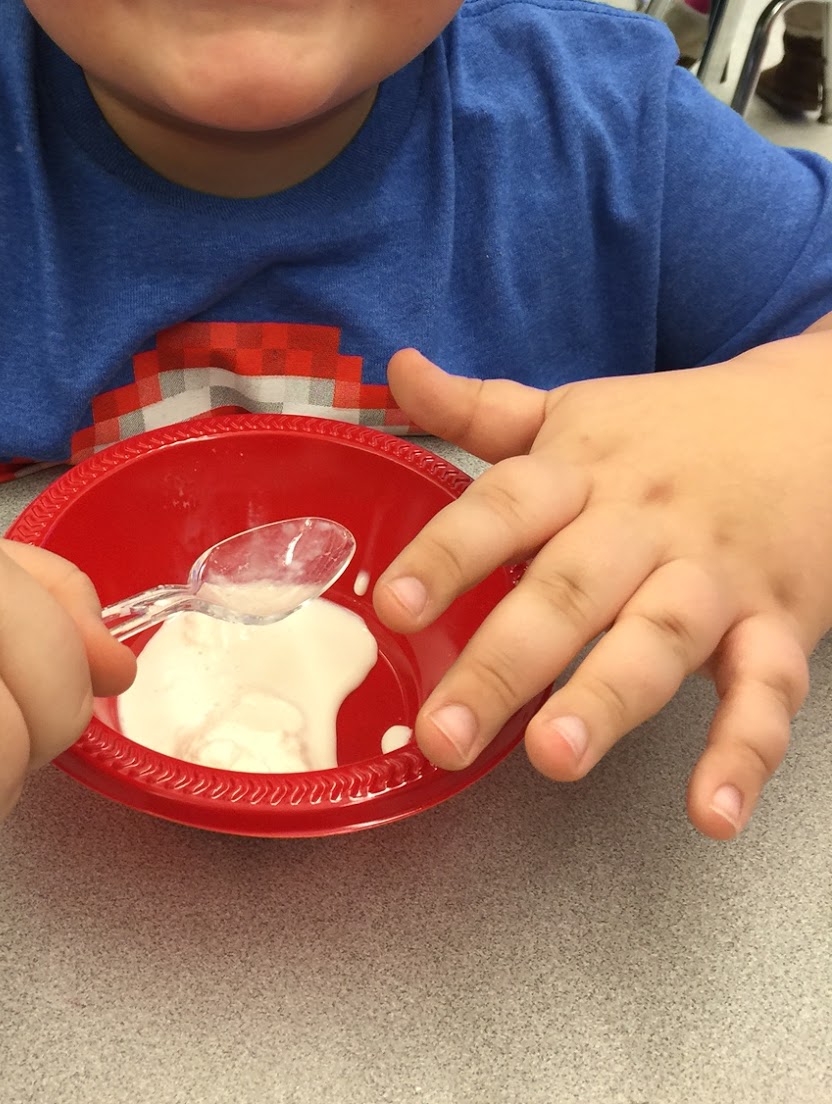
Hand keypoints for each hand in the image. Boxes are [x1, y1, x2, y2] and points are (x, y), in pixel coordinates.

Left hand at [374, 336, 831, 838]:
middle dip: (502, 666)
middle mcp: (641, 525)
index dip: (448, 554)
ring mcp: (713, 578)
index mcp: (581, 471)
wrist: (820, 417)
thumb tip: (398, 371)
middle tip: (441, 732)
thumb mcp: (574, 410)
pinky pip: (768, 692)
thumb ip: (480, 408)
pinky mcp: (779, 626)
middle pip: (567, 591)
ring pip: (659, 641)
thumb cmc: (673, 430)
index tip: (394, 605)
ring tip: (555, 756)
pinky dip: (744, 753)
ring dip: (608, 699)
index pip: (505, 507)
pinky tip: (712, 813)